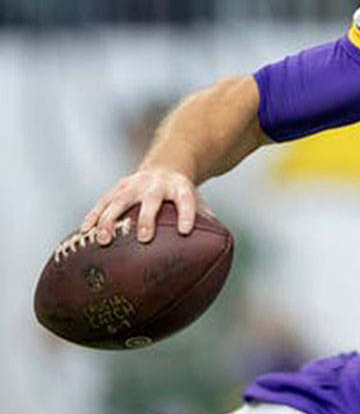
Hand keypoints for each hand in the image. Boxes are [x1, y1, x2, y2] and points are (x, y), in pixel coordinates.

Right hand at [80, 168, 209, 243]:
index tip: (185, 231)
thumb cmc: (182, 194)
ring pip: (120, 201)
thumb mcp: (197, 201)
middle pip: (151, 200)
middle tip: (144, 238)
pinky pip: (103, 202)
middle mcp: (157, 185)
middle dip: (147, 218)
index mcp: (180, 188)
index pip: (187, 200)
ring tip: (103, 239)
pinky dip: (94, 216)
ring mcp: (135, 185)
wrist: (166, 165)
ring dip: (111, 219)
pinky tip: (84, 232)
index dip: (187, 214)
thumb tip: (221, 247)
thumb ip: (206, 220)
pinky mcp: (118, 188)